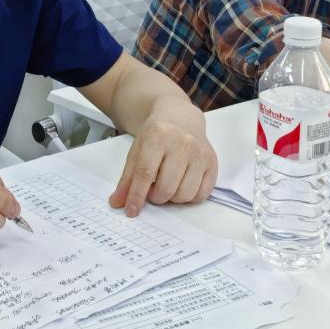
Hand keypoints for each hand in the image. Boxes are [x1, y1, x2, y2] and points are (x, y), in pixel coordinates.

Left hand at [109, 99, 217, 215]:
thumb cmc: (157, 135)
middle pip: (166, 188)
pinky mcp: (212, 162)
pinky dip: (189, 197)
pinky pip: (201, 194)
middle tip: (152, 190)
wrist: (180, 117)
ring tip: (167, 185)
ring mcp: (200, 153)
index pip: (145, 173)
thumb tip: (117, 203)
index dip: (137, 196)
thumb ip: (127, 178)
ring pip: (184, 194)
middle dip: (156, 197)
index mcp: (158, 136)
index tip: (131, 211)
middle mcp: (183, 143)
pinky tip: (182, 185)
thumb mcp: (137, 150)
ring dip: (172, 198)